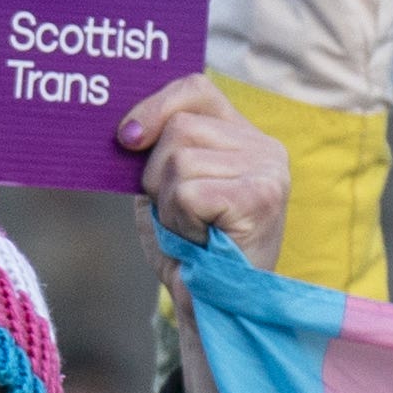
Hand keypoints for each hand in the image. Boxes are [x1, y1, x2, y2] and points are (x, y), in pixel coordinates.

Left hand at [123, 74, 290, 269]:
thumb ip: (154, 148)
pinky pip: (189, 192)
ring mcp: (268, 170)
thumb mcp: (163, 185)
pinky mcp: (262, 197)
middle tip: (180, 213)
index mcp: (242, 135)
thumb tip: (124, 125)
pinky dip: (180, 221)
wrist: (210, 304)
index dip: (155, 106)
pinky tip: (202, 239)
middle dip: (157, 175)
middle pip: (179, 130)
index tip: (126, 139)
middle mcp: (264, 147)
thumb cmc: (186, 245)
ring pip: (180, 161)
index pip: (195, 88)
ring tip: (193, 227)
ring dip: (168, 204)